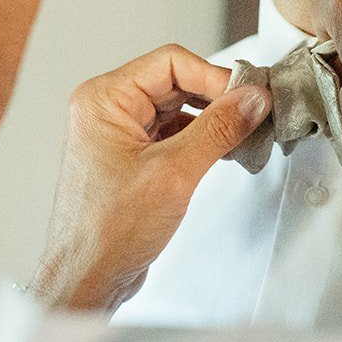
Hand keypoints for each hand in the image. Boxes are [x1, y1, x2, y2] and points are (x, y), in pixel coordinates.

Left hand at [28, 44, 270, 311]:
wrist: (87, 279)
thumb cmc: (107, 231)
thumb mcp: (174, 172)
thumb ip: (218, 129)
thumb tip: (252, 98)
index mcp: (103, 99)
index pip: (171, 62)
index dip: (214, 76)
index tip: (249, 96)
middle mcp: (107, 110)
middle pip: (176, 81)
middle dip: (217, 98)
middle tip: (254, 115)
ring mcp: (118, 135)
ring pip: (177, 108)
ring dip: (212, 120)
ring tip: (244, 137)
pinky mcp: (132, 159)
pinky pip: (173, 133)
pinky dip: (201, 139)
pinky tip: (225, 152)